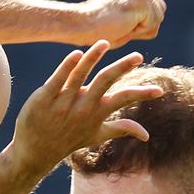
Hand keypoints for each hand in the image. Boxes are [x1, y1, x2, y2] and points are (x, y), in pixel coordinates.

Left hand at [10, 41, 163, 176]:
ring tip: (105, 42)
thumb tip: (147, 135)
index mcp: (97, 113)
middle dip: (122, 68)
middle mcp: (82, 107)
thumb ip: (122, 129)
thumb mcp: (97, 135)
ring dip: (93, 57)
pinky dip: (67, 66)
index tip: (160, 90)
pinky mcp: (44, 97)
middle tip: (138, 56)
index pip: (123, 100)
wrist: (34, 152)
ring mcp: (63, 102)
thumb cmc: (68, 140)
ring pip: (80, 75)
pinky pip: (57, 79)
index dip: (142, 95)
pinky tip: (77, 53)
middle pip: (105, 81)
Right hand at [77, 0, 165, 47]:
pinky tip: (123, 25)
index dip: (141, 21)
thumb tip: (159, 14)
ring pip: (157, 19)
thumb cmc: (100, 25)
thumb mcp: (124, 11)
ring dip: (141, 29)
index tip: (120, 20)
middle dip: (144, 25)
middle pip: (159, 12)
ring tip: (121, 24)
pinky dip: (139, 32)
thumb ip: (141, 9)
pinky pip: (153, 24)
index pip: (155, 6)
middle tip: (120, 24)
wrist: (83, 25)